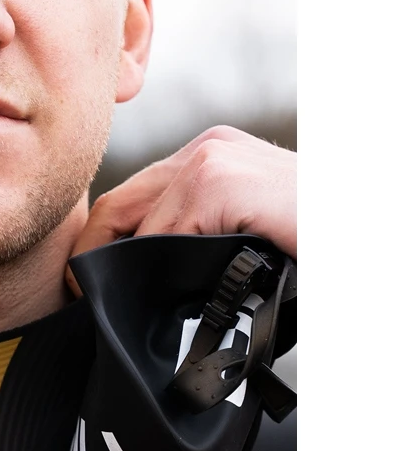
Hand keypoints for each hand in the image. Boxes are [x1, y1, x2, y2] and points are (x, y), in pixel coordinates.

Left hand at [67, 126, 295, 296]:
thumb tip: (142, 277)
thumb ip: (200, 241)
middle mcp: (208, 148)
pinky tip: (160, 292)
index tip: (83, 286)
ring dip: (120, 266)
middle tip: (80, 301)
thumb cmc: (315, 246)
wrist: (370, 234)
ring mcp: (211, 158)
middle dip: (92, 254)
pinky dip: (156, 266)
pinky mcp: (220, 181)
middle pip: (117, 203)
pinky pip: (163, 234)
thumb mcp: (247, 238)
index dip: (98, 244)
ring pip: (132, 220)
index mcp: (212, 157)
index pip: (132, 198)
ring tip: (108, 303)